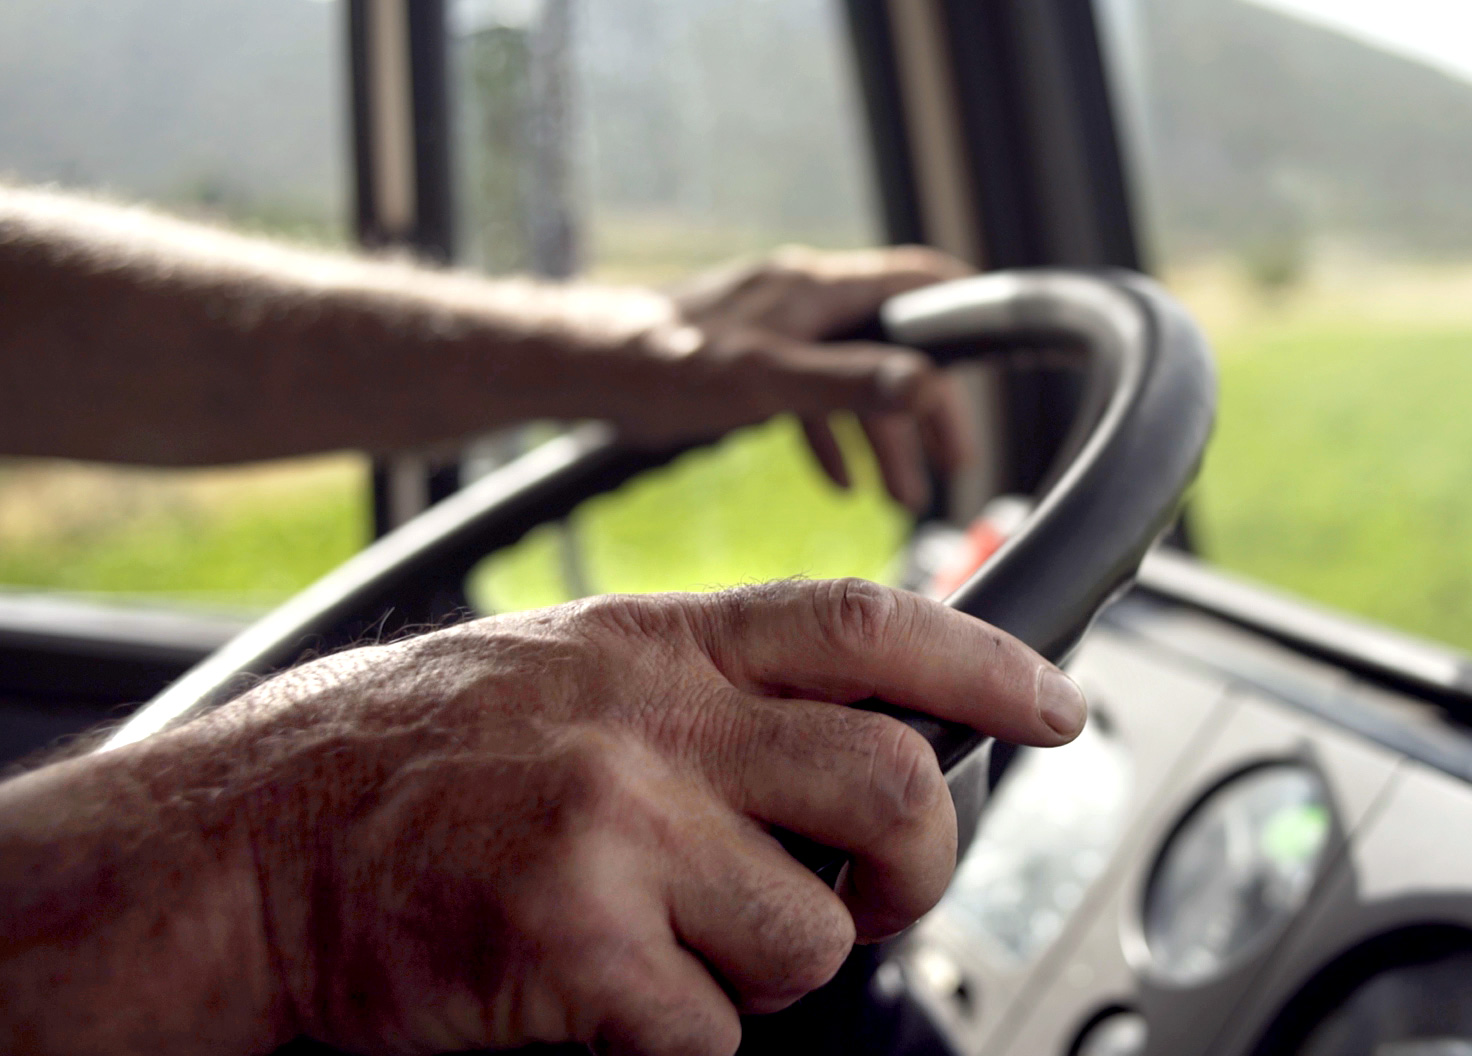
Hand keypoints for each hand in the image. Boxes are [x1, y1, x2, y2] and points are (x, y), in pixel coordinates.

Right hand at [0, 580, 1086, 1054]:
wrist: (243, 850)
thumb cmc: (405, 765)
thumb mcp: (571, 672)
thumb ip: (710, 692)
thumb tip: (865, 729)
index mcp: (657, 644)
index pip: (867, 626)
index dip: (985, 661)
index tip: (1058, 706)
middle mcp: (652, 722)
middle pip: (891, 786)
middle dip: (919, 864)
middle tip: (882, 894)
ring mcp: (618, 830)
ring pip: (812, 934)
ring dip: (766, 968)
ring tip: (673, 945)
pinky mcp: (575, 946)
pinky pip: (712, 1030)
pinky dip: (676, 1036)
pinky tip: (596, 996)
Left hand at [574, 246, 975, 511]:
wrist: (580, 368)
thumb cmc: (663, 363)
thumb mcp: (766, 382)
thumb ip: (848, 385)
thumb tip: (924, 386)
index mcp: (819, 291)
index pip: (919, 285)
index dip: (965, 312)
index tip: (1002, 358)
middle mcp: (804, 302)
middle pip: (892, 346)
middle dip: (926, 407)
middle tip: (949, 465)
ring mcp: (776, 331)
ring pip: (852, 379)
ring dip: (881, 436)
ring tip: (902, 497)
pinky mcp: (746, 362)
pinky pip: (809, 397)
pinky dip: (832, 438)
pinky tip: (839, 483)